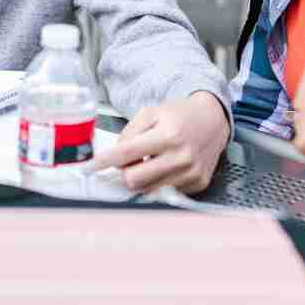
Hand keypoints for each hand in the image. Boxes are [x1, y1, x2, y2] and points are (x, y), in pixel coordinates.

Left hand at [90, 91, 228, 195]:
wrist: (213, 120)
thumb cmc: (179, 115)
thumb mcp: (151, 113)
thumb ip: (129, 133)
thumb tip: (114, 157)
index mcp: (168, 135)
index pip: (127, 153)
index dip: (105, 161)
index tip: (91, 166)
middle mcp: (181, 157)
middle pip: (134, 180)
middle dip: (124, 173)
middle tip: (126, 163)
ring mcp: (190, 174)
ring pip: (148, 190)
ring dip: (141, 179)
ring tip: (148, 162)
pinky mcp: (197, 184)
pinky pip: (166, 192)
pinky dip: (159, 182)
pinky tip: (165, 167)